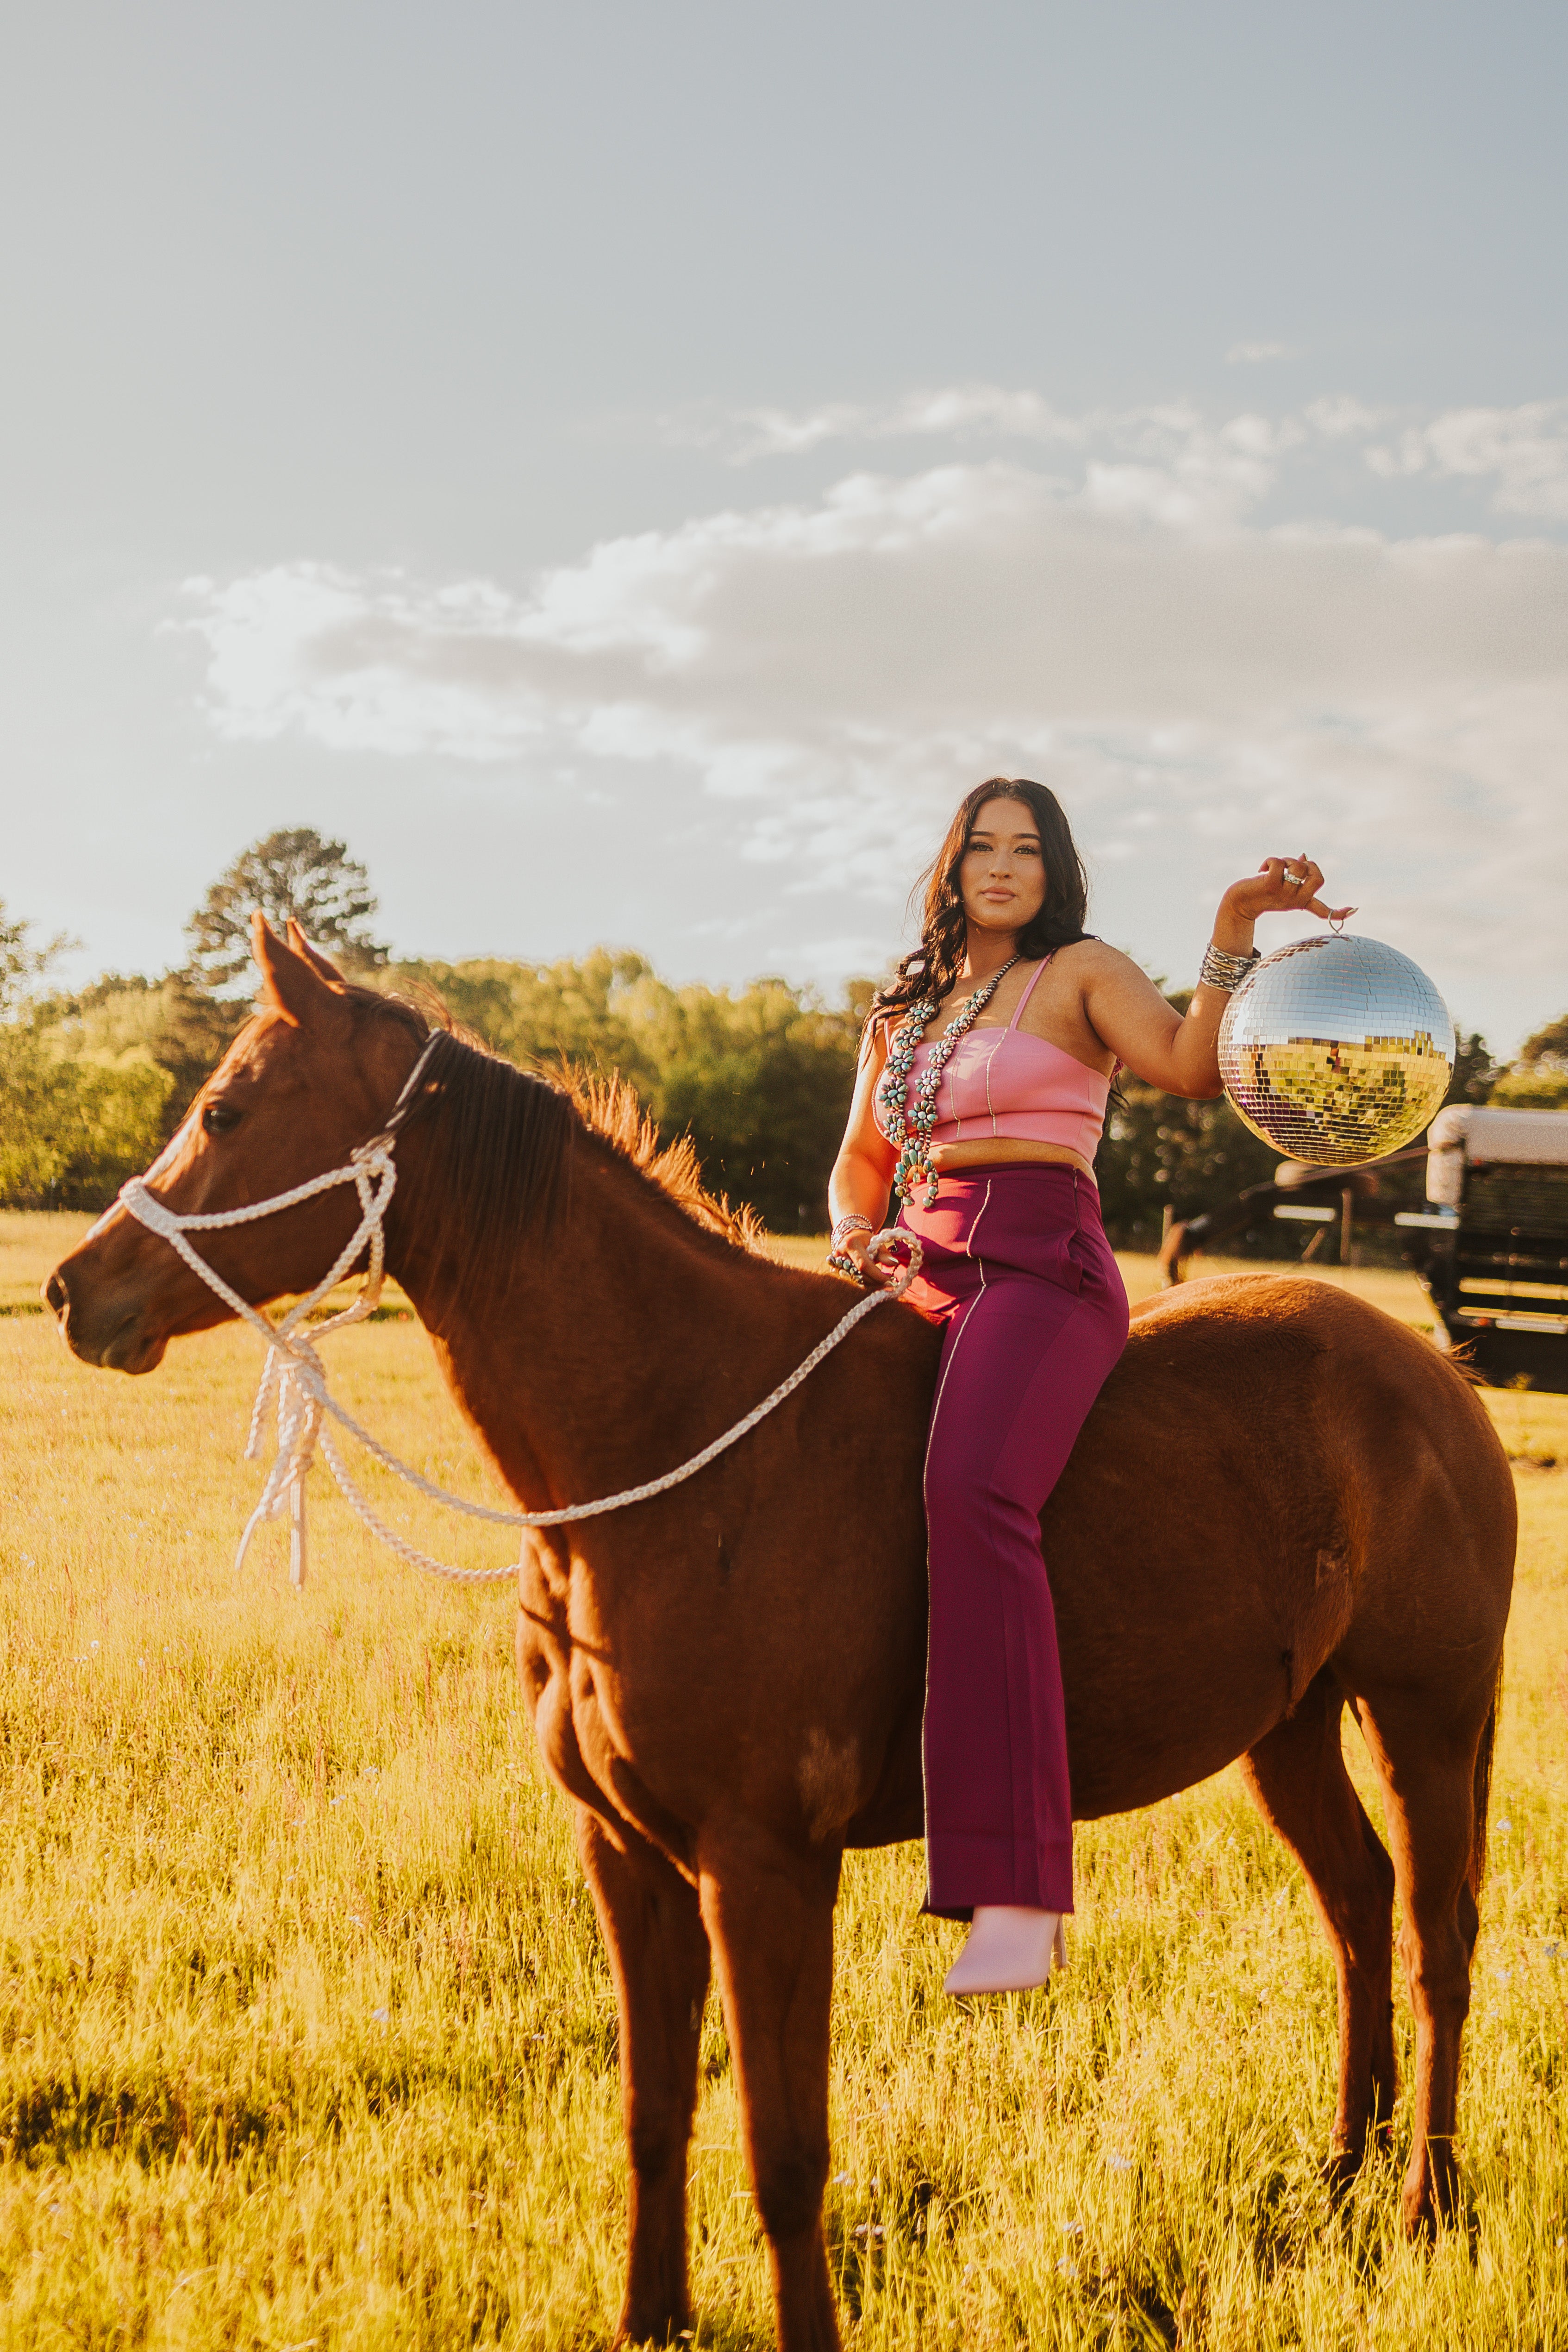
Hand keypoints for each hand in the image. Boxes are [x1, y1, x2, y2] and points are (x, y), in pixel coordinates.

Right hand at [837, 1229, 917, 1292]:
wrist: (850, 1238)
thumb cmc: (866, 1240)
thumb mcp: (877, 1243)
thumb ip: (884, 1254)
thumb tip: (894, 1263)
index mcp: (851, 1245)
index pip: (864, 1265)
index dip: (877, 1275)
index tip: (890, 1281)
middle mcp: (840, 1255)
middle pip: (859, 1275)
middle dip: (875, 1281)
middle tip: (889, 1283)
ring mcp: (835, 1264)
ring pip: (855, 1281)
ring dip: (871, 1284)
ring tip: (882, 1281)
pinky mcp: (835, 1271)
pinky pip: (851, 1282)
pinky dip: (864, 1283)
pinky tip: (873, 1282)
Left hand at [1222, 855, 1354, 927]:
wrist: (1237, 903)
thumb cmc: (1260, 891)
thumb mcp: (1282, 883)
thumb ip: (1296, 873)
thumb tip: (1304, 856)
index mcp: (1301, 902)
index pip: (1323, 910)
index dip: (1339, 912)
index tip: (1354, 910)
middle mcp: (1295, 901)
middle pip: (1319, 879)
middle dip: (1310, 865)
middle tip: (1293, 867)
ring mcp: (1283, 895)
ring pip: (1299, 867)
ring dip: (1288, 860)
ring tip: (1275, 868)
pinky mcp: (1270, 886)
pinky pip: (1280, 864)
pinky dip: (1271, 861)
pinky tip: (1261, 869)